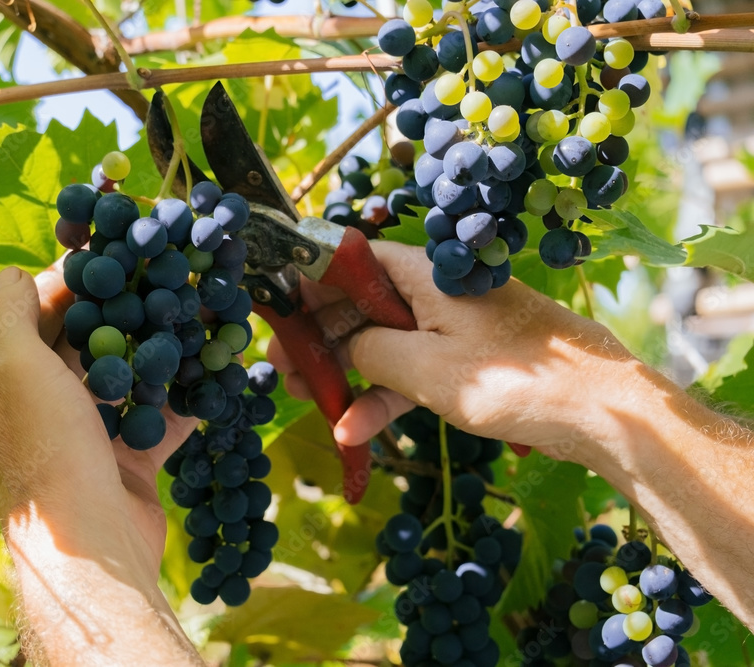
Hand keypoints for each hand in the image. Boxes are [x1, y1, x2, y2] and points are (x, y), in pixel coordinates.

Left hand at [0, 262, 196, 576]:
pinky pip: (159, 418)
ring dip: (158, 348)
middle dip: (124, 309)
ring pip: (128, 377)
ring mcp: (89, 434)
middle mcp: (46, 405)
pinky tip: (211, 368)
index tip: (114, 254)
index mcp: (9, 379)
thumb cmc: (47, 448)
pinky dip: (183, 396)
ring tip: (194, 312)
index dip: (72, 281)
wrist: (92, 543)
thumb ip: (8, 315)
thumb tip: (11, 273)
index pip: (38, 314)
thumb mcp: (14, 368)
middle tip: (163, 276)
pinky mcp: (129, 461)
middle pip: (87, 342)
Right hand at [269, 241, 636, 457]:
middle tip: (278, 366)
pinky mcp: (467, 363)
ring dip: (344, 371)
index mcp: (427, 275)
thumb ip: (370, 353)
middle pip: (362, 304)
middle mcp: (437, 293)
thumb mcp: (426, 369)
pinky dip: (384, 397)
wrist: (602, 413)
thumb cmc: (515, 381)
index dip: (310, 280)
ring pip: (383, 341)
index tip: (276, 307)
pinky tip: (353, 430)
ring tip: (300, 397)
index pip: (353, 261)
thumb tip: (343, 348)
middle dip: (319, 337)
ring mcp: (453, 329)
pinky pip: (412, 371)